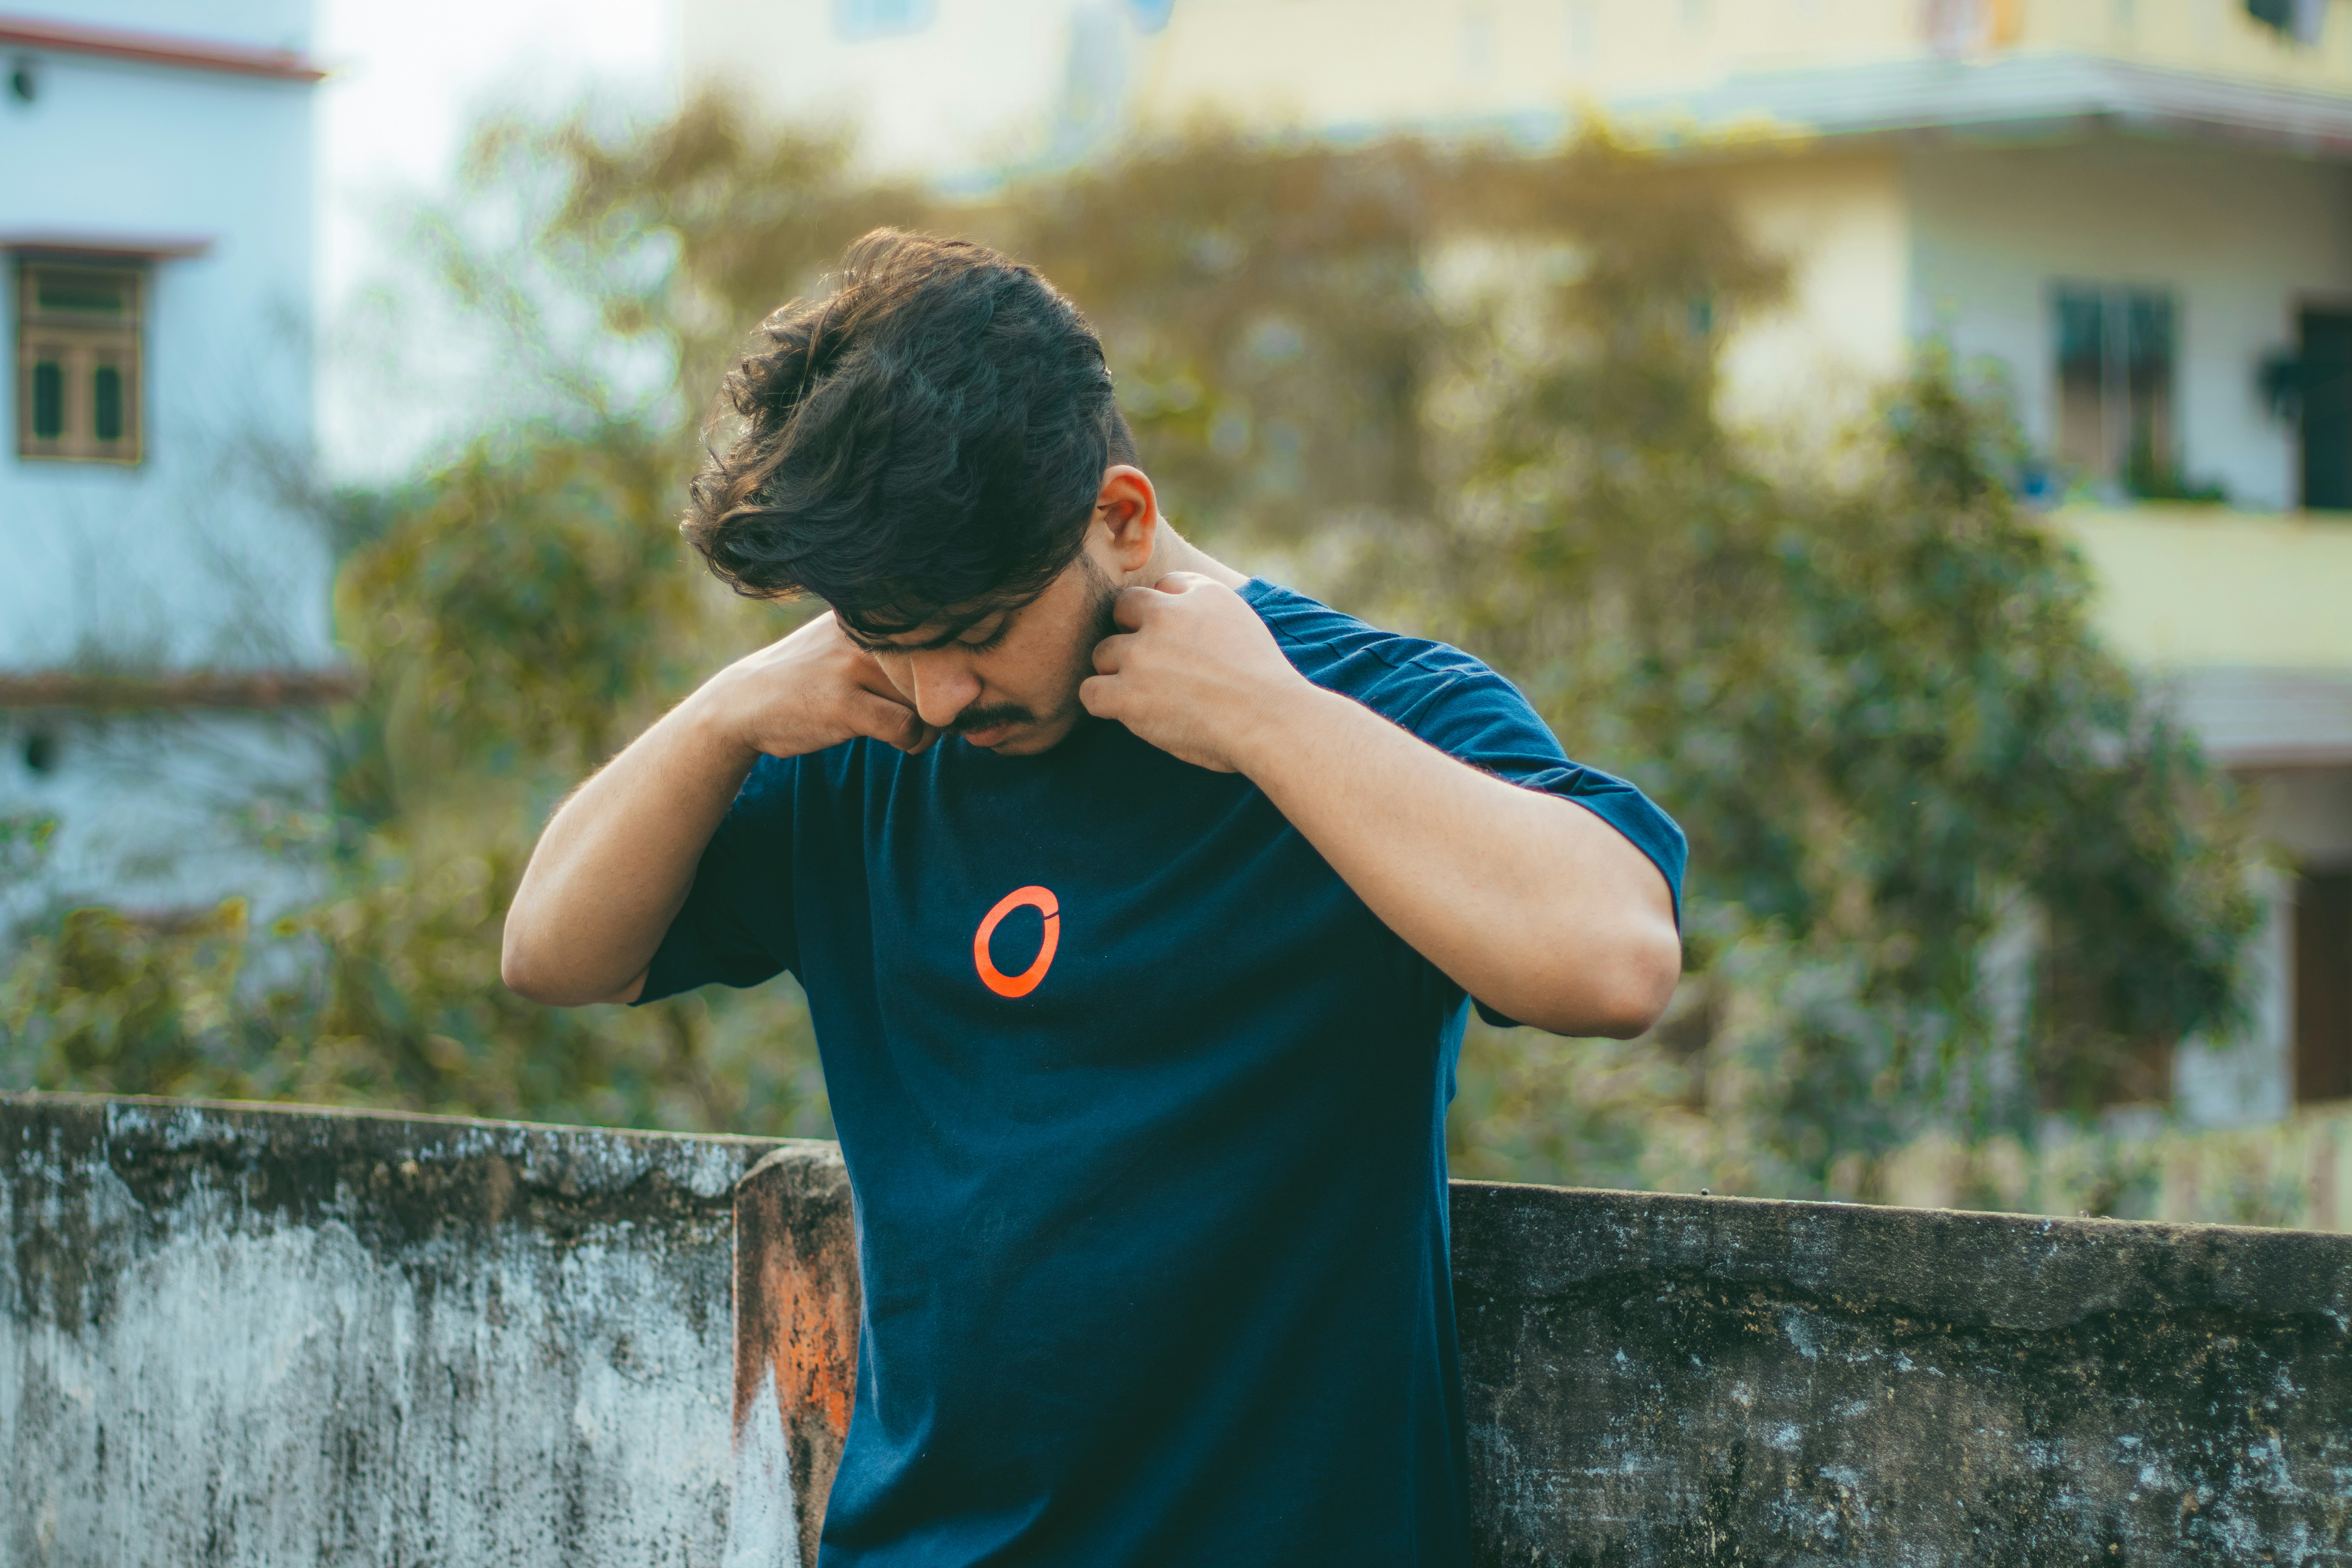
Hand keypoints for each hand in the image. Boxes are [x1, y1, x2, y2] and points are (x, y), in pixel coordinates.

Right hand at [696, 611, 938, 759]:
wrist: (743, 702)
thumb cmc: (807, 678)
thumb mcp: (845, 644)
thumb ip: (892, 647)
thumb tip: (960, 671)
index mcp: (868, 615)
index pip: (935, 634)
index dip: (948, 669)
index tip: (943, 689)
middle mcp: (862, 633)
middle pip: (938, 668)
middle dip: (945, 698)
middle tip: (934, 716)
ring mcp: (851, 667)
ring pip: (928, 698)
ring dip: (932, 724)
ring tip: (914, 729)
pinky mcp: (843, 704)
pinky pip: (906, 727)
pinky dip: (913, 741)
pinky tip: (899, 741)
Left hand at [1080, 573, 1309, 772]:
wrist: (1271, 721)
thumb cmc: (1264, 683)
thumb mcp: (1242, 621)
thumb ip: (1203, 601)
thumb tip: (1167, 592)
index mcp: (1200, 594)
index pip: (1161, 587)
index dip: (1165, 616)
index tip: (1181, 643)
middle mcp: (1166, 616)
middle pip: (1122, 611)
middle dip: (1133, 636)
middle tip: (1156, 667)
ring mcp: (1142, 654)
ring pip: (1102, 653)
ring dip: (1118, 671)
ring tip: (1147, 694)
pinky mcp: (1127, 694)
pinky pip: (1089, 691)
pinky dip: (1104, 701)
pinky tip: (1126, 711)